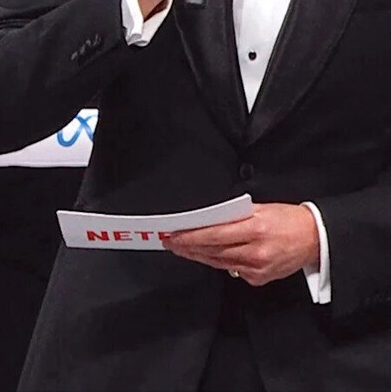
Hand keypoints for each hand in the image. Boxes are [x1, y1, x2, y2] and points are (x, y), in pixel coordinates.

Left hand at [162, 203, 319, 285]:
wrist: (316, 238)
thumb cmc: (288, 220)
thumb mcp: (259, 209)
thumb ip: (233, 215)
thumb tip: (207, 219)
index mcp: (255, 229)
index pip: (214, 235)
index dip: (191, 237)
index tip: (175, 235)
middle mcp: (256, 250)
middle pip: (213, 251)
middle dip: (189, 247)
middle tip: (171, 243)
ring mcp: (259, 267)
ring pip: (220, 262)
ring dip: (198, 256)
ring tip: (183, 249)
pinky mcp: (261, 278)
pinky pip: (233, 270)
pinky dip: (218, 262)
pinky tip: (207, 257)